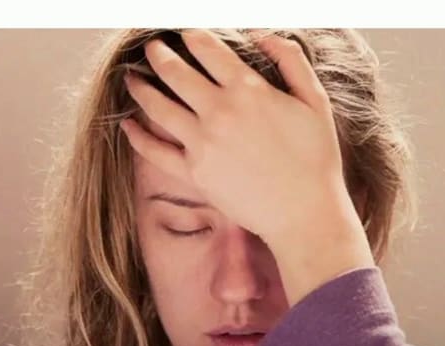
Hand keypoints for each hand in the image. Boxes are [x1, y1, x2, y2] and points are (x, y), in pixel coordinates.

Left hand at [120, 29, 356, 246]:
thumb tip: (264, 35)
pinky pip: (155, 151)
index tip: (185, 33)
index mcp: (248, 90)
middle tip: (152, 47)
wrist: (305, 213)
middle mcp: (219, 112)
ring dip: (140, 87)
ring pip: (157, 106)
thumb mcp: (315, 101)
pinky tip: (128, 125)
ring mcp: (202, 143)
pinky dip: (137, 136)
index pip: (207, 49)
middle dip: (159, 54)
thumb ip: (291, 60)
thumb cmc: (316, 159)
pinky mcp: (195, 173)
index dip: (192, 35)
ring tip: (132, 78)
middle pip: (174, 71)